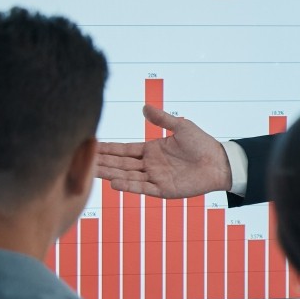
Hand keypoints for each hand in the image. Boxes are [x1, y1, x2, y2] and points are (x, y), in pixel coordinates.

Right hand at [94, 106, 231, 198]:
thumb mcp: (181, 126)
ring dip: (110, 174)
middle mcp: (150, 165)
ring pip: (128, 176)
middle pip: (121, 164)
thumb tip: (144, 107)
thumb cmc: (202, 144)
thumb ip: (162, 119)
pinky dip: (129, 186)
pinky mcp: (164, 190)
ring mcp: (155, 178)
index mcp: (151, 150)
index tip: (89, 146)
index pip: (123, 150)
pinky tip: (114, 183)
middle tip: (79, 160)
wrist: (220, 162)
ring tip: (92, 172)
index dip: (107, 149)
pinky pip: (143, 188)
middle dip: (102, 162)